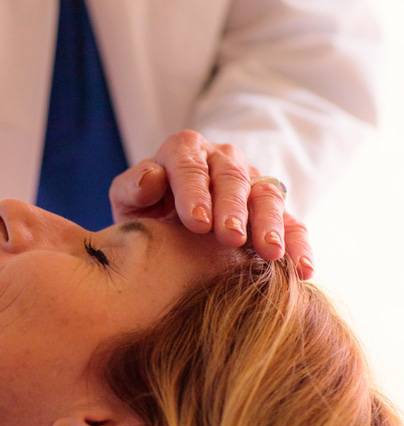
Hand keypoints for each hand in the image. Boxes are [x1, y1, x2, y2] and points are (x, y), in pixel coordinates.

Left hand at [109, 130, 313, 279]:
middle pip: (232, 178)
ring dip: (270, 224)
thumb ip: (133, 188)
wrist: (163, 228)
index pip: (190, 165)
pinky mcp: (272, 210)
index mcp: (184, 150)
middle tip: (231, 236)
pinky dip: (299, 245)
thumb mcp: (128, 200)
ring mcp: (251, 182)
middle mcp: (222, 159)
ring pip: (267, 196)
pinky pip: (292, 223)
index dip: (194, 191)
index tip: (197, 222)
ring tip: (269, 252)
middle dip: (233, 207)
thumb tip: (152, 177)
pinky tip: (303, 269)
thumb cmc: (143, 213)